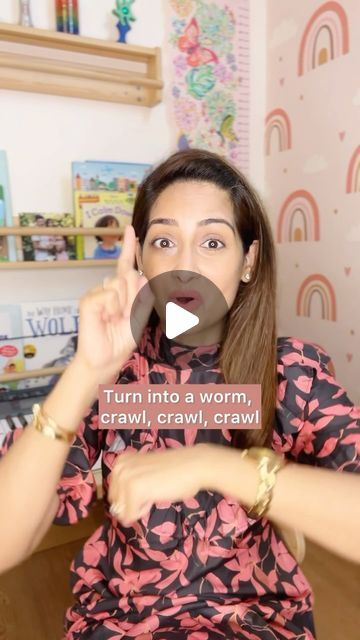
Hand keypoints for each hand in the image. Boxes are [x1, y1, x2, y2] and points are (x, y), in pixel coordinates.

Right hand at [75, 225, 153, 376]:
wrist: (106, 358)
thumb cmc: (120, 339)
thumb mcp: (138, 316)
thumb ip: (141, 296)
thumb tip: (142, 274)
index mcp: (120, 291)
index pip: (125, 265)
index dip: (129, 247)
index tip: (130, 229)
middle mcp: (107, 288)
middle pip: (130, 276)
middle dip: (134, 297)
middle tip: (124, 316)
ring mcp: (97, 293)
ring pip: (121, 284)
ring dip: (124, 305)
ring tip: (114, 319)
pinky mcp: (89, 300)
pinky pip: (110, 294)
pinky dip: (113, 308)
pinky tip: (106, 319)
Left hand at [108, 444, 209, 525]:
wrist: (192, 465)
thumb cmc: (173, 470)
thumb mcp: (144, 473)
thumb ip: (129, 484)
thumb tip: (119, 511)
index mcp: (120, 462)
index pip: (115, 494)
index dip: (131, 497)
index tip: (148, 485)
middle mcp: (119, 468)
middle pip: (117, 504)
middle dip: (133, 504)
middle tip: (152, 489)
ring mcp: (125, 478)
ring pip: (123, 511)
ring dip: (139, 507)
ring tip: (155, 491)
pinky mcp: (134, 491)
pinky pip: (131, 515)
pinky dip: (144, 511)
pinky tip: (156, 495)